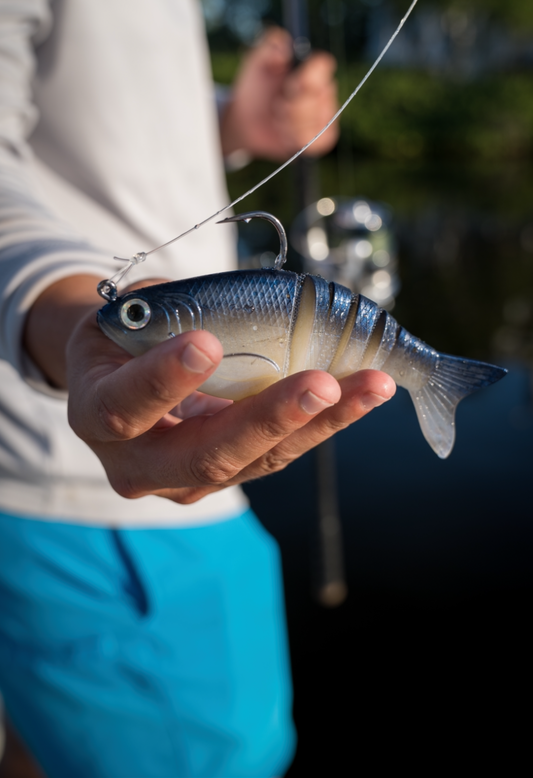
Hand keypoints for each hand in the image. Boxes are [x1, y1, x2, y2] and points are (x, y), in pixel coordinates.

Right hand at [67, 309, 394, 503]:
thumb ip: (166, 312)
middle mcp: (136, 464)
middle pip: (204, 455)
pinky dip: (325, 423)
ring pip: (256, 462)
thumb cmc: (125, 335)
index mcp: (96, 416)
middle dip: (268, 419)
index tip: (207, 343)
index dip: (163, 380)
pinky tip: (363, 394)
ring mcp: (183, 481)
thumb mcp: (127, 316)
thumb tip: (233, 296)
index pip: (126, 406)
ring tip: (370, 385)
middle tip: (321, 383)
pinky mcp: (225, 478)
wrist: (118, 378)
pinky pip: (278, 454)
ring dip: (320, 423)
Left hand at [220, 27, 338, 161]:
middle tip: (277, 103)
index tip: (289, 81)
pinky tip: (283, 133)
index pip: (324, 66)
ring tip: (277, 118)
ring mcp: (326, 117)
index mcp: (314, 69)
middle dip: (288, 102)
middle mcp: (325, 92)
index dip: (307, 75)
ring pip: (310, 121)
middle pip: (315, 96)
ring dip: (285, 122)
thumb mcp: (257, 61)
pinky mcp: (321, 140)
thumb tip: (284, 49)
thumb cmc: (255, 88)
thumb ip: (270, 45)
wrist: (246, 119)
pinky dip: (292, 138)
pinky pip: (312, 141)